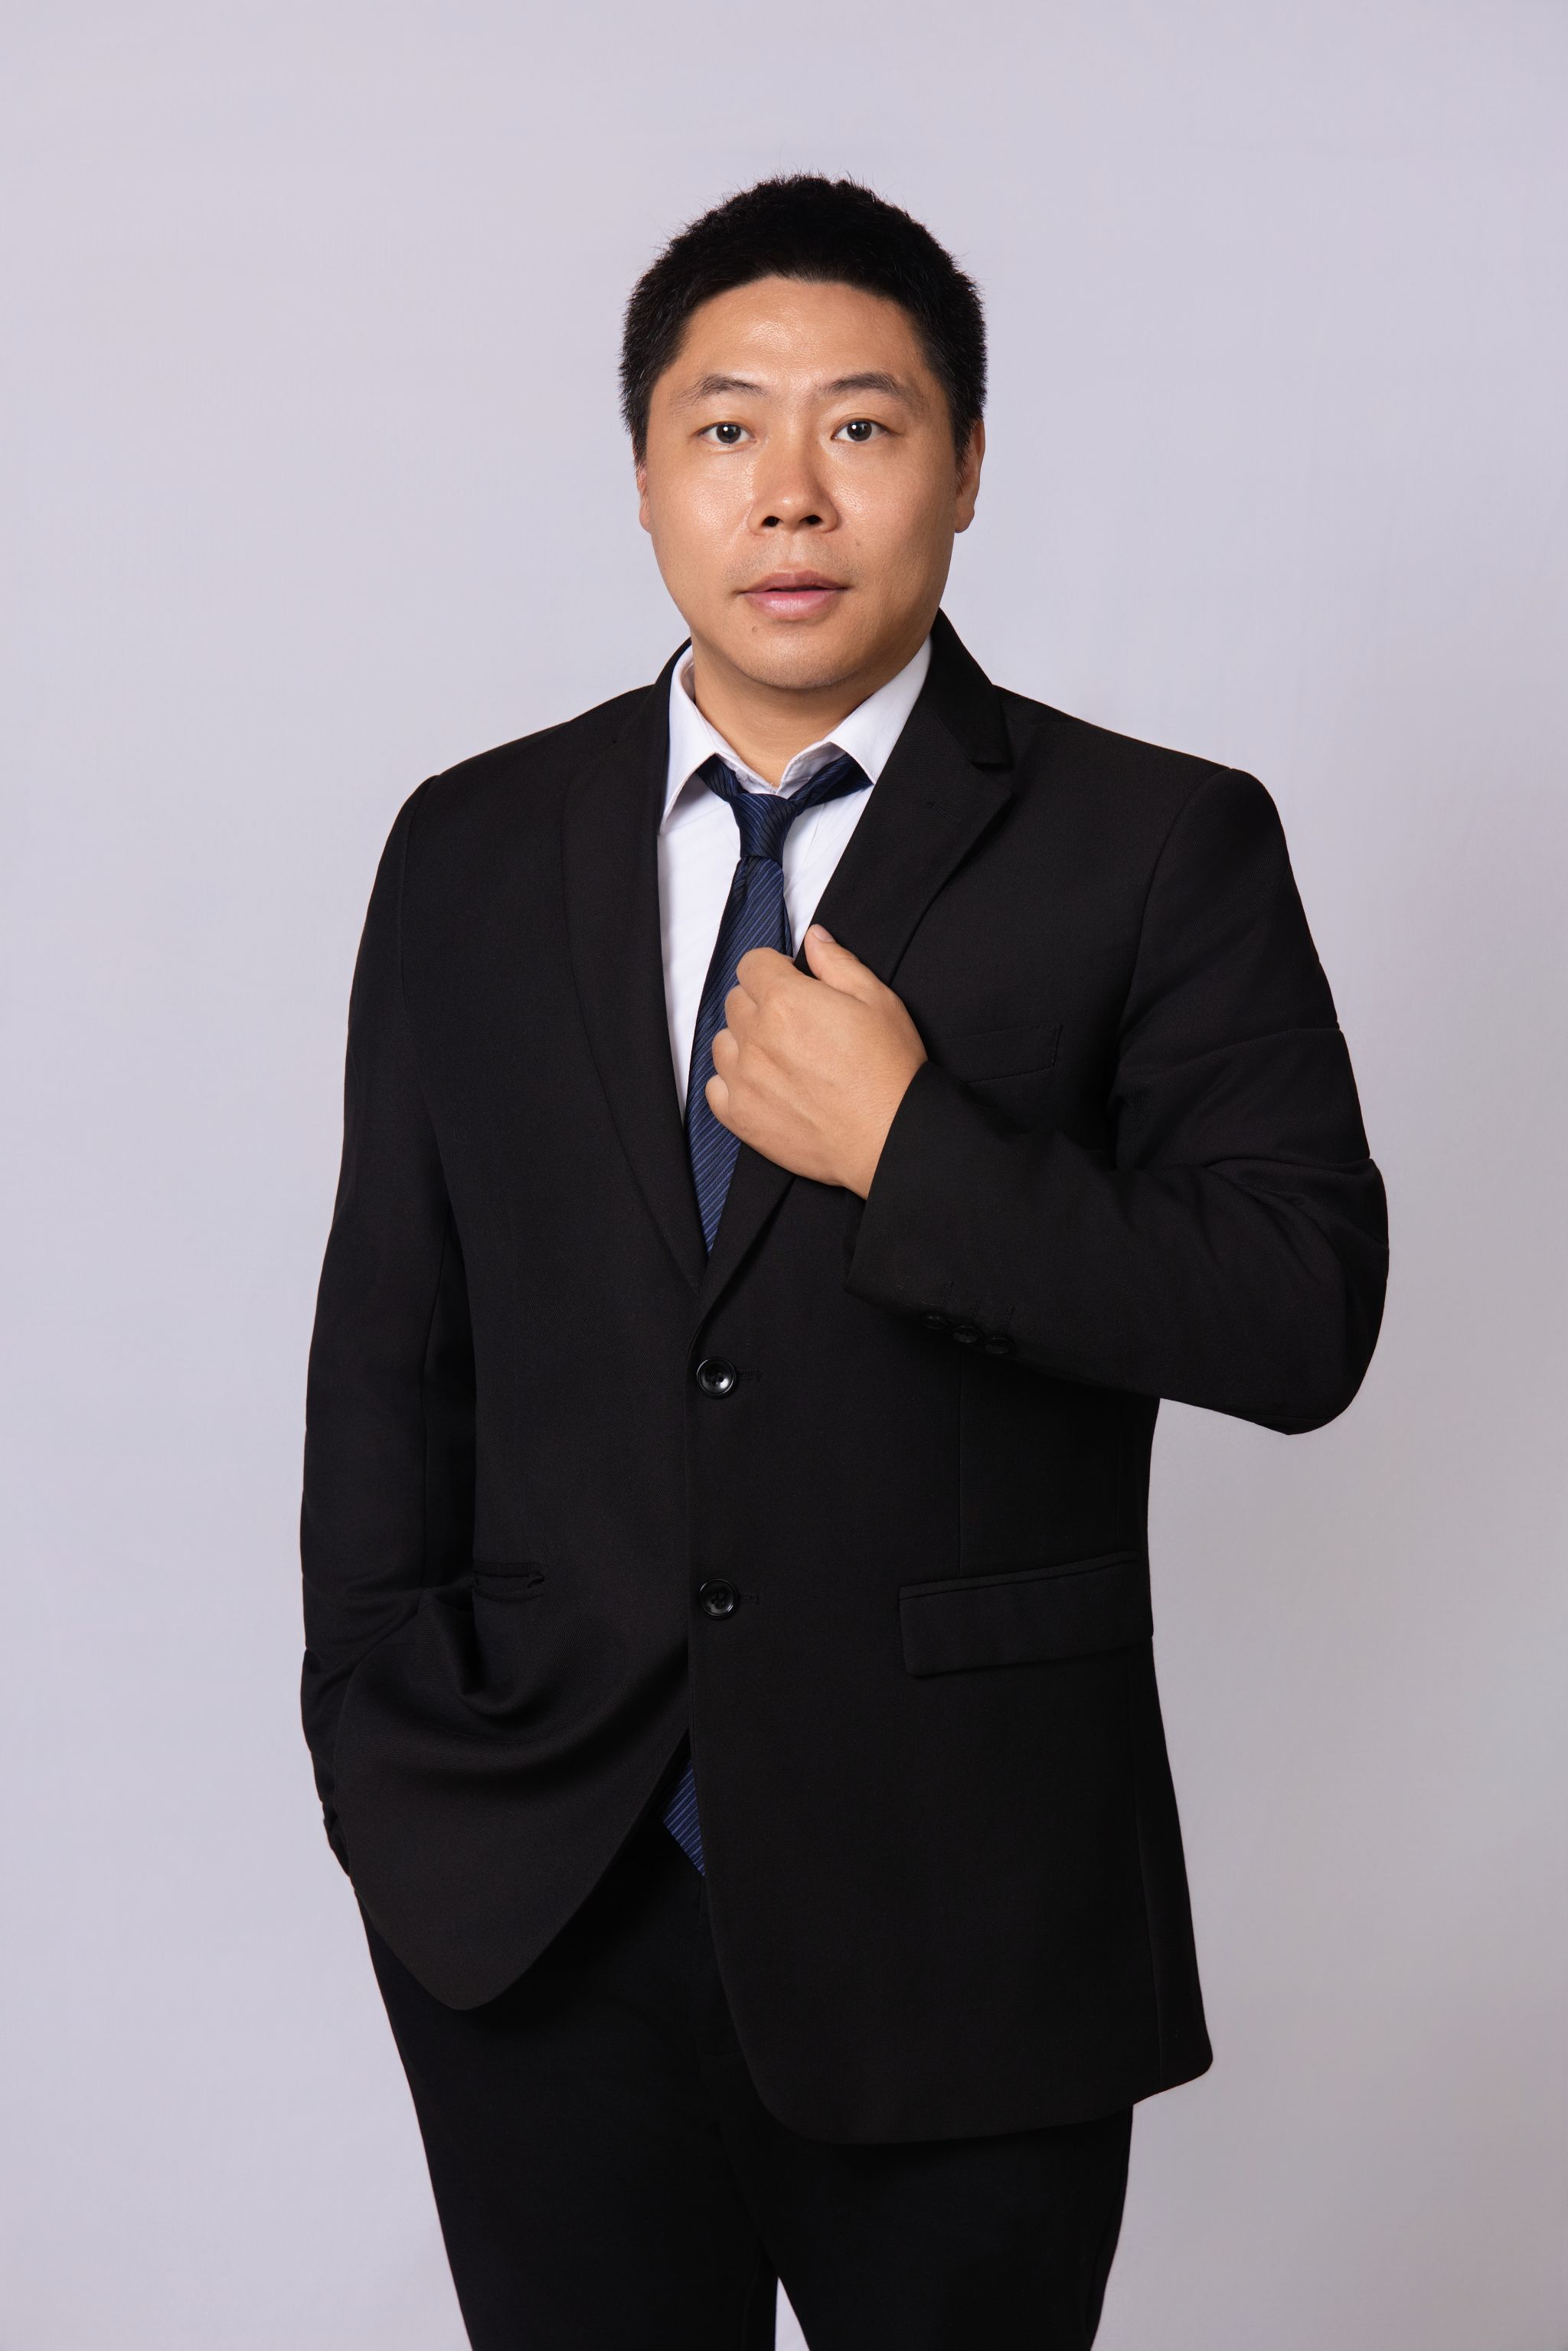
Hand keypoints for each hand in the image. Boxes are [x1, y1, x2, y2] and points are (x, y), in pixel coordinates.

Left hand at [706, 926, 926, 1197]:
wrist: (889, 1137)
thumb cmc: (888, 1070)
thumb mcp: (877, 1000)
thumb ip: (837, 963)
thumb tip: (814, 937)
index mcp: (785, 999)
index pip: (751, 963)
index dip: (774, 969)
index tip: (792, 983)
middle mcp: (755, 1035)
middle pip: (736, 1001)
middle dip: (760, 1003)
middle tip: (795, 1023)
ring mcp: (743, 1078)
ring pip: (722, 1042)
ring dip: (744, 1042)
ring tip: (779, 1056)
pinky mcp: (740, 1116)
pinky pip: (715, 1087)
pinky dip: (732, 1083)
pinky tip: (763, 1086)